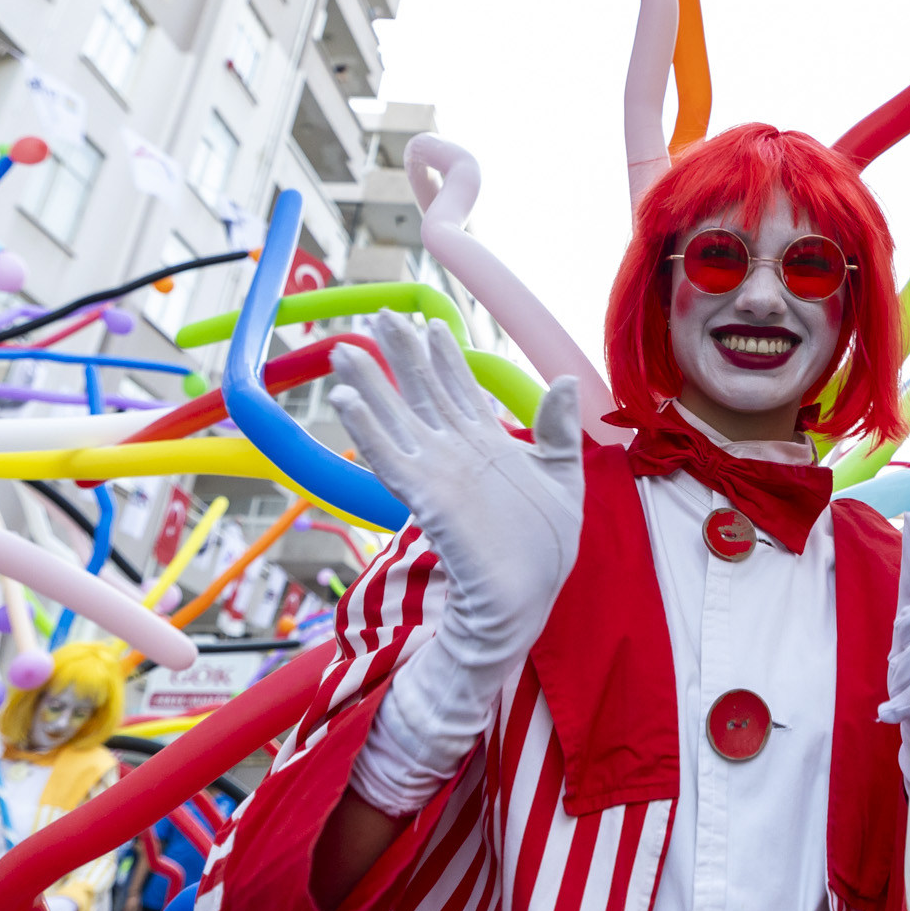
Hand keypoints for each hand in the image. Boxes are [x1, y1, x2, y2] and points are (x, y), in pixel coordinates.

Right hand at [331, 313, 583, 812]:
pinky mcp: (426, 496)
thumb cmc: (544, 545)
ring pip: (396, 418)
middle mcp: (456, 451)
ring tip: (346, 349)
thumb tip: (560, 380)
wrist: (527, 597)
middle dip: (401, 353)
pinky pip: (390, 457)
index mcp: (487, 443)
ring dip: (370, 384)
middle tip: (379, 314)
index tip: (430, 322)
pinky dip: (369, 430)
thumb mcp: (564, 475)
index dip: (444, 355)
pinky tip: (348, 402)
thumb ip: (556, 428)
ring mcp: (437, 471)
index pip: (459, 388)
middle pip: (420, 392)